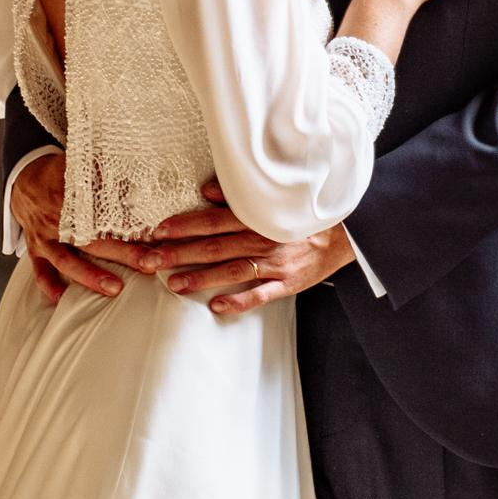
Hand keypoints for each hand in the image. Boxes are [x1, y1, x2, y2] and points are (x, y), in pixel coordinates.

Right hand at [9, 155, 145, 305]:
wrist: (23, 179)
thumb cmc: (60, 173)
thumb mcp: (81, 168)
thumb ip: (107, 176)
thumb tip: (139, 186)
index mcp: (72, 195)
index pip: (105, 213)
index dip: (130, 224)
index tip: (154, 234)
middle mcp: (58, 219)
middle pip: (93, 239)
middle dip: (123, 253)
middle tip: (149, 263)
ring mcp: (44, 236)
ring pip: (67, 260)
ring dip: (90, 275)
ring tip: (115, 288)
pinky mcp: (35, 249)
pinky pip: (40, 270)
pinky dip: (50, 285)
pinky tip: (61, 299)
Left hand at [139, 183, 354, 316]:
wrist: (347, 230)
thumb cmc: (302, 213)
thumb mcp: (273, 198)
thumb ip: (238, 195)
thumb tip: (206, 191)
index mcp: (256, 216)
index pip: (213, 220)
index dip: (184, 225)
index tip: (157, 231)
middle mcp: (263, 238)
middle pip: (214, 246)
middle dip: (179, 253)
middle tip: (149, 260)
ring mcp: (275, 263)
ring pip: (232, 270)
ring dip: (200, 277)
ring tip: (172, 284)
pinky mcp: (288, 283)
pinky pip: (261, 294)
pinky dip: (239, 301)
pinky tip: (216, 306)